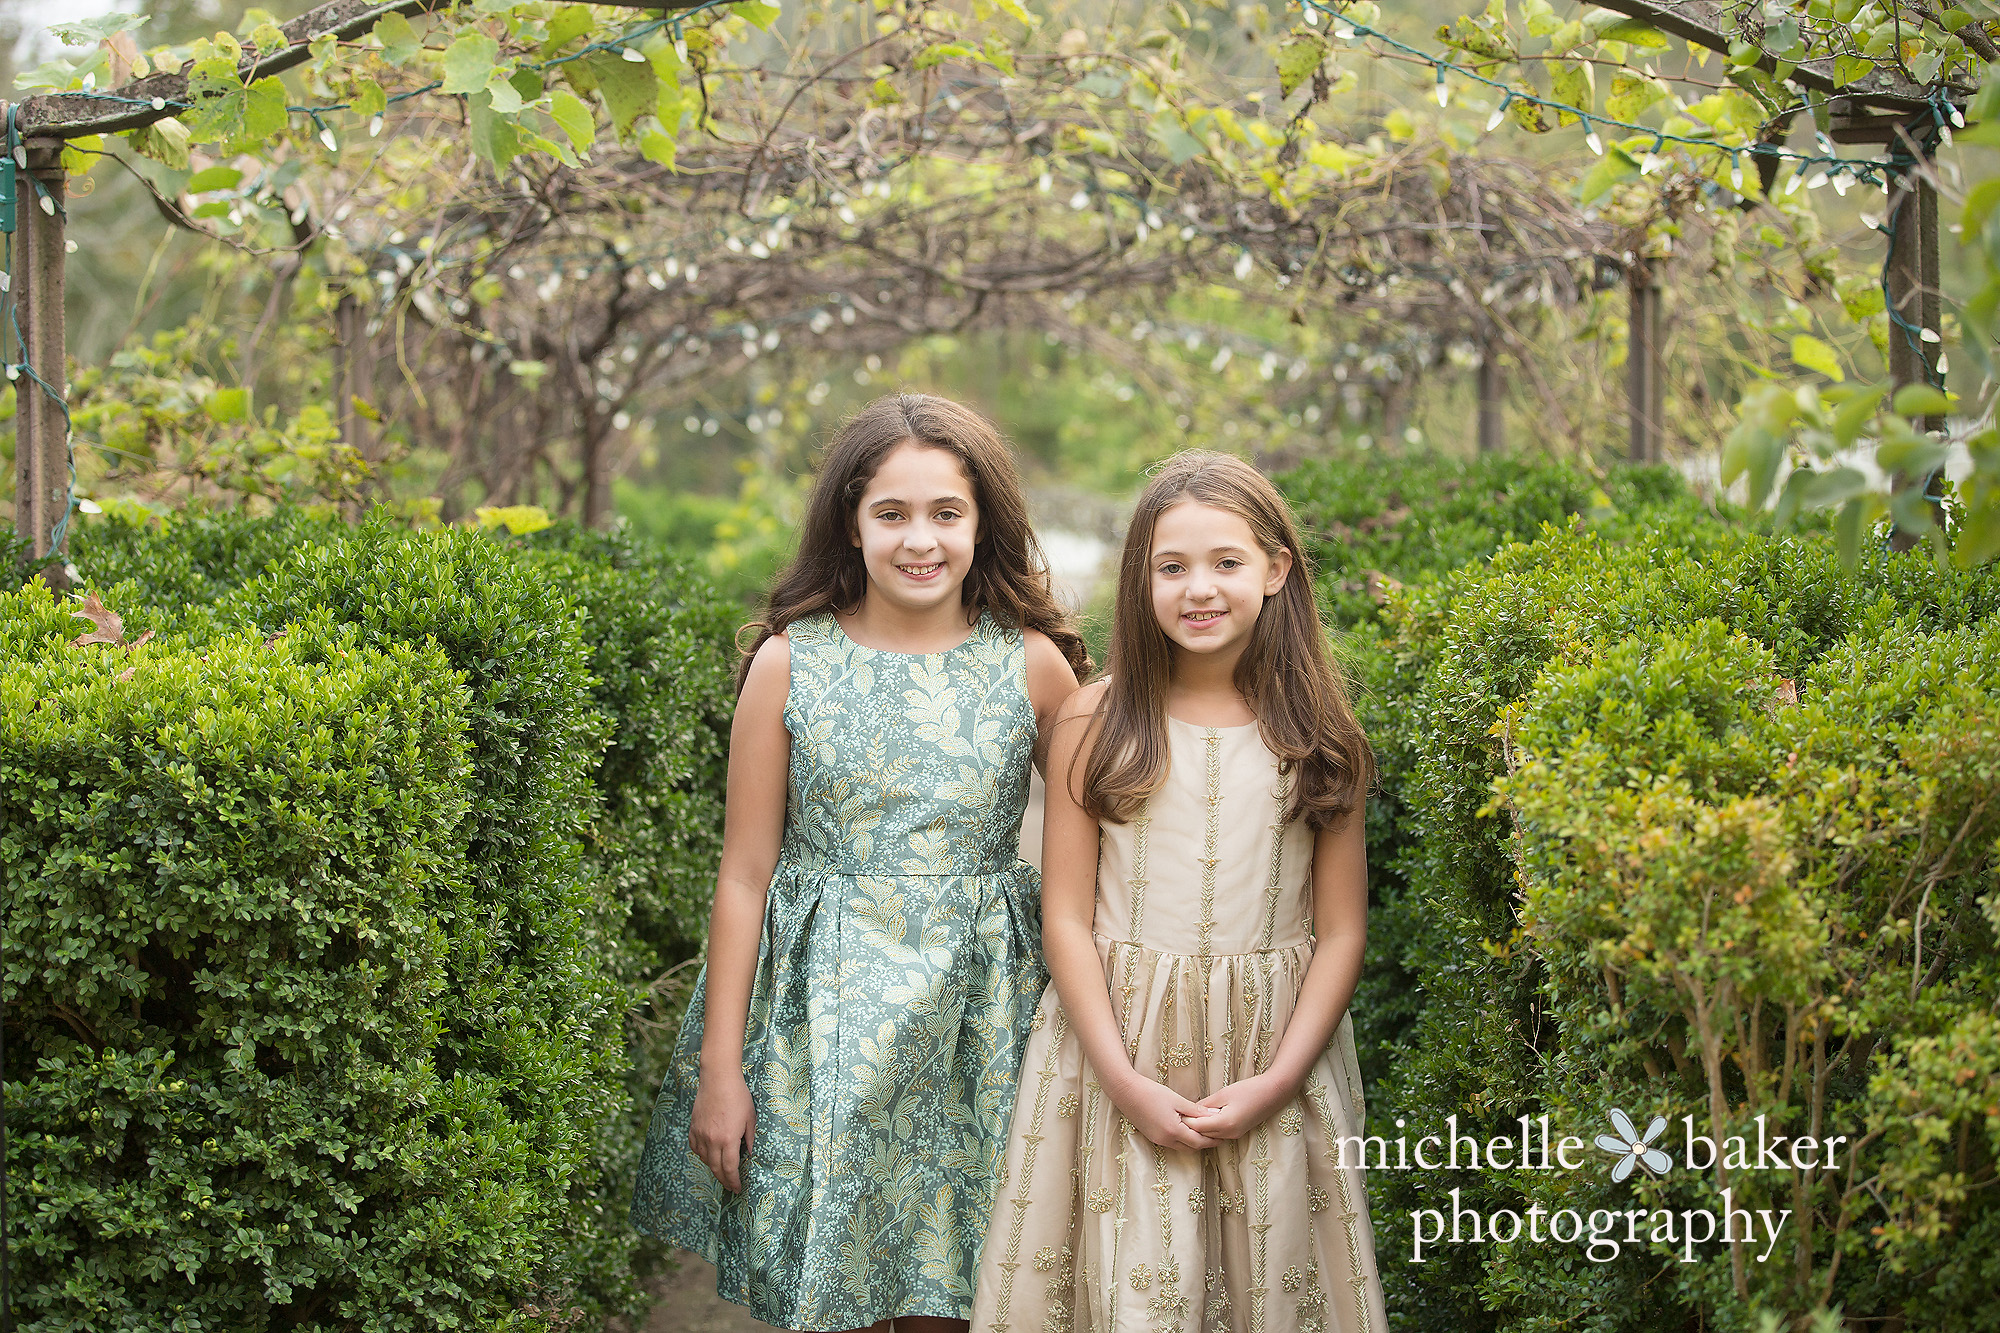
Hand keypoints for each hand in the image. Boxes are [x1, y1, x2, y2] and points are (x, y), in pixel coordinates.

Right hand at [689, 1069, 754, 1191]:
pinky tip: (708, 1155)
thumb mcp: (750, 1118)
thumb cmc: (738, 1096)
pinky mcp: (693, 1127)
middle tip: (730, 1186)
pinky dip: (702, 1155)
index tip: (737, 1188)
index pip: (730, 1168)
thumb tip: (749, 1154)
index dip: (733, 1181)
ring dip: (713, 1168)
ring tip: (722, 1171)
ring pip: (704, 1160)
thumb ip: (749, 1138)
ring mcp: (700, 1134)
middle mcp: (712, 1140)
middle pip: (716, 1168)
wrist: (718, 1079)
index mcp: (728, 1139)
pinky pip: (695, 1148)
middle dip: (724, 1180)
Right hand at [1111, 1071, 1219, 1151]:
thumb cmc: (1151, 1093)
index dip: (1211, 1141)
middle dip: (1204, 1143)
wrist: (1126, 1092)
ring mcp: (1157, 1140)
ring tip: (1203, 1132)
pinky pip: (1172, 1142)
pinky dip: (1182, 1139)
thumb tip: (1213, 1115)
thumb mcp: (1177, 1100)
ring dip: (1192, 1141)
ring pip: (1181, 1146)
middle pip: (1190, 1148)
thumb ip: (1195, 1110)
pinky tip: (1186, 1129)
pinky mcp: (1152, 1136)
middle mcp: (1165, 1140)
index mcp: (1174, 1131)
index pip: (1198, 1142)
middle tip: (1216, 1136)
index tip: (1222, 1137)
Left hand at [1182, 1072, 1292, 1140]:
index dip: (1185, 1121)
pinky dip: (1210, 1129)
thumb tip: (1191, 1109)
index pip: (1197, 1127)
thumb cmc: (1249, 1090)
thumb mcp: (1223, 1094)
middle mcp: (1229, 1134)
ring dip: (1200, 1129)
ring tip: (1187, 1117)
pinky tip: (1204, 1119)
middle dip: (1190, 1126)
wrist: (1273, 1093)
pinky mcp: (1238, 1133)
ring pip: (1210, 1136)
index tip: (1174, 1113)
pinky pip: (1219, 1134)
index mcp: (1224, 1124)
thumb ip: (1206, 1104)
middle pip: (1202, 1135)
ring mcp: (1234, 1135)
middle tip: (1177, 1116)